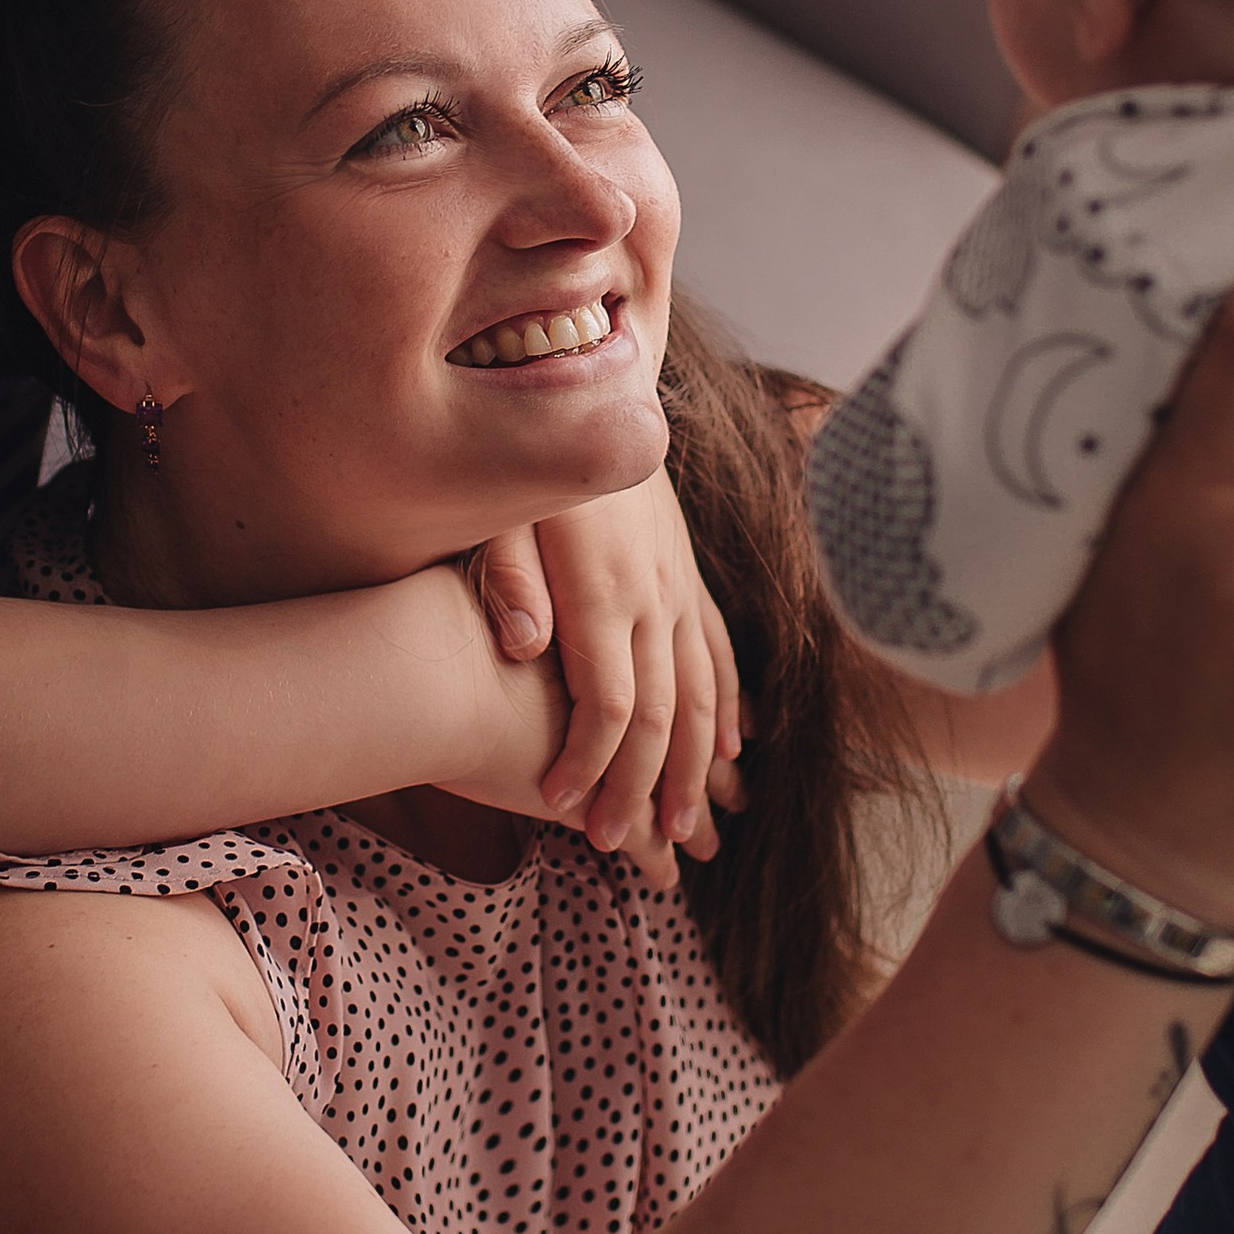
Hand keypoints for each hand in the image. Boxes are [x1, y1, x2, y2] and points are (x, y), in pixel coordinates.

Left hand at [474, 475, 742, 888]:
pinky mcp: (685, 574)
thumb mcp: (501, 508)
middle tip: (619, 844)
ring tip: (683, 829)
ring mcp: (677, 588)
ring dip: (696, 766)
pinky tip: (732, 748)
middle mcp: (651, 598)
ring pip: (701, 693)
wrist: (592, 388)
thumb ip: (510, 575)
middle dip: (643, 788)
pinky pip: (719, 650)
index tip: (560, 806)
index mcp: (602, 592)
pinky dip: (728, 705)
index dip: (589, 763)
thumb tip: (524, 644)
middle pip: (660, 714)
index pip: (607, 704)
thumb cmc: (526, 458)